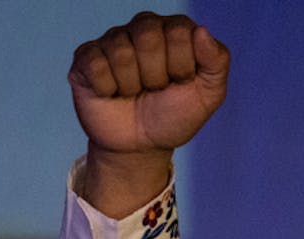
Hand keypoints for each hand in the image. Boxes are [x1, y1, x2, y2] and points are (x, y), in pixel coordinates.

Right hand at [69, 12, 229, 216]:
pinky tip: (112, 93)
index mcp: (176, 30)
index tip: (180, 83)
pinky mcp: (86, 57)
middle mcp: (143, 27)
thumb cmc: (175, 115)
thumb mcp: (208, 95)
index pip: (180, 32)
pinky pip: (96, 65)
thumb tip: (202, 31)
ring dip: (132, 86)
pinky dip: (107, 89)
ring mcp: (113, 40)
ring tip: (134, 93)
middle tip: (155, 90)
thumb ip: (217, 61)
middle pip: (148, 37)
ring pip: (121, 53)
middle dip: (156, 77)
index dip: (182, 67)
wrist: (142, 146)